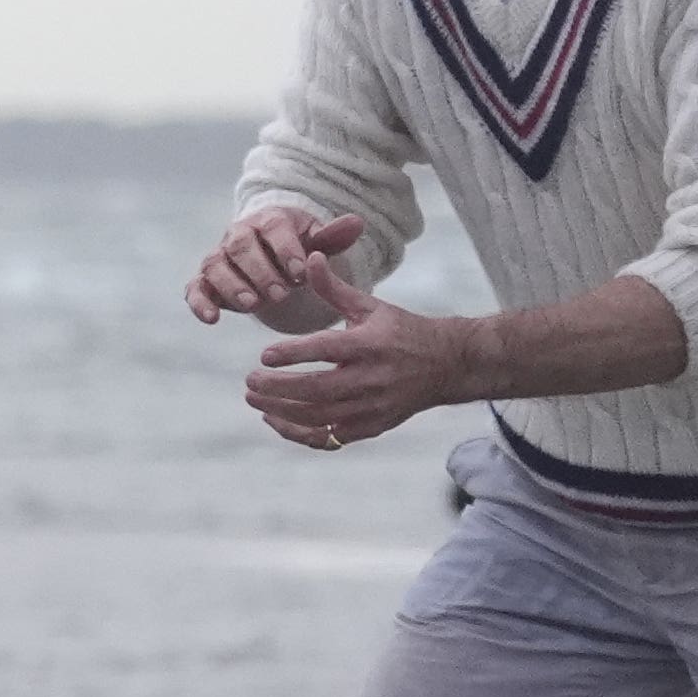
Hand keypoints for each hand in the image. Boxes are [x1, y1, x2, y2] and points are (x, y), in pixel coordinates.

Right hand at [187, 205, 363, 333]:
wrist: (270, 254)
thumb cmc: (297, 248)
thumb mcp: (318, 242)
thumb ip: (332, 238)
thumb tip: (357, 223)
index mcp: (268, 220)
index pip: (273, 228)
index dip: (285, 250)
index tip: (300, 274)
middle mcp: (238, 234)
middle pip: (240, 245)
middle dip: (260, 271)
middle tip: (281, 295)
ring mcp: (219, 257)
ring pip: (216, 265)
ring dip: (232, 285)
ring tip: (253, 305)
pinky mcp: (205, 280)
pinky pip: (195, 288)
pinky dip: (199, 302)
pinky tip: (212, 319)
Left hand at [243, 247, 486, 453]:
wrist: (448, 365)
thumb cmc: (402, 331)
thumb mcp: (371, 306)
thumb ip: (334, 288)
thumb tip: (310, 256)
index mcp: (371, 345)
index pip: (326, 350)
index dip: (293, 353)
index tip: (264, 354)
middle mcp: (372, 379)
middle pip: (317, 390)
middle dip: (278, 388)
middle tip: (249, 381)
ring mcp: (373, 408)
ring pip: (319, 418)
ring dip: (281, 411)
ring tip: (254, 399)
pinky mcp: (372, 428)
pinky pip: (328, 439)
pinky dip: (298, 433)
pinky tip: (274, 419)